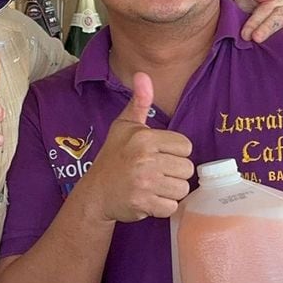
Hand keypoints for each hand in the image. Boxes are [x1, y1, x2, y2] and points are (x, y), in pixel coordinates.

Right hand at [83, 72, 193, 221]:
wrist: (95, 193)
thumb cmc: (113, 158)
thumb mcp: (124, 127)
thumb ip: (139, 103)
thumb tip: (142, 75)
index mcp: (144, 138)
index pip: (185, 146)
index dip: (175, 153)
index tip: (158, 156)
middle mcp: (145, 159)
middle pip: (187, 169)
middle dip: (174, 174)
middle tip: (156, 174)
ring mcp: (144, 182)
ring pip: (182, 189)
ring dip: (170, 191)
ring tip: (153, 187)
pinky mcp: (143, 203)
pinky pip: (171, 207)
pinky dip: (163, 207)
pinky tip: (150, 200)